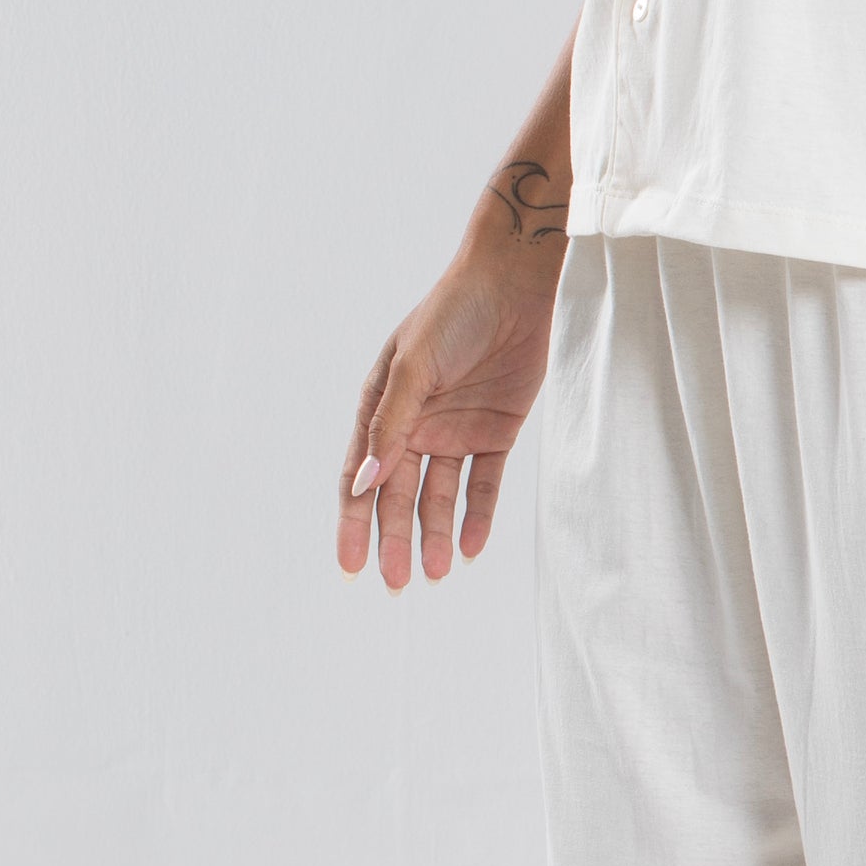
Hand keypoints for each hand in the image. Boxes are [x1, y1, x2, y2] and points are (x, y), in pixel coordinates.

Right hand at [339, 212, 566, 589]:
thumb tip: (362, 483)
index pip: (359, 477)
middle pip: (398, 496)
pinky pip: (484, 485)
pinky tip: (471, 549)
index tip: (349, 567)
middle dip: (394, 540)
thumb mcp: (414, 367)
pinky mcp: (496, 431)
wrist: (516, 281)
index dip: (352, 523)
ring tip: (435, 574)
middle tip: (394, 584)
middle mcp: (415, 425)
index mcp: (382, 408)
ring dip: (435, 535)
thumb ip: (391, 425)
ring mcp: (456, 430)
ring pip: (440, 497)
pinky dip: (478, 517)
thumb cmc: (453, 312)